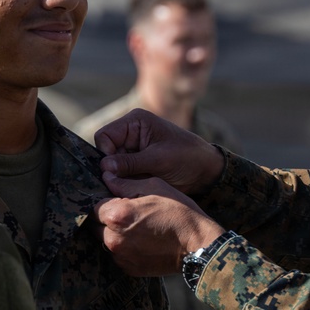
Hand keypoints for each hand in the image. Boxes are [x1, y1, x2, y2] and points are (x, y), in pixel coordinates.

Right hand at [94, 108, 224, 194]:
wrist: (206, 172)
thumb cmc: (187, 157)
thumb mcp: (158, 160)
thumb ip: (130, 163)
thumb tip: (103, 167)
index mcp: (135, 122)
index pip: (104, 136)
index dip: (105, 153)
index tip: (113, 170)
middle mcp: (130, 134)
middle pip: (106, 152)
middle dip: (113, 169)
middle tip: (124, 182)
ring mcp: (133, 151)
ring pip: (112, 167)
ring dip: (120, 178)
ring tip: (136, 184)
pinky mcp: (136, 166)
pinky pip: (121, 176)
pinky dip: (126, 183)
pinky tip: (137, 188)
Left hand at [94, 172, 225, 276]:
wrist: (197, 245)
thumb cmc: (178, 212)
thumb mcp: (154, 187)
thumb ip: (125, 183)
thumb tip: (106, 176)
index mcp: (116, 215)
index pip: (93, 206)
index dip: (104, 201)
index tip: (115, 199)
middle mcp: (113, 238)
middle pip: (95, 225)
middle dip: (106, 218)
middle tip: (127, 213)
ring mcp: (120, 256)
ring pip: (105, 240)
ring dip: (114, 233)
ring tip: (137, 227)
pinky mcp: (128, 269)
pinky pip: (118, 254)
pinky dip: (124, 247)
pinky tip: (142, 241)